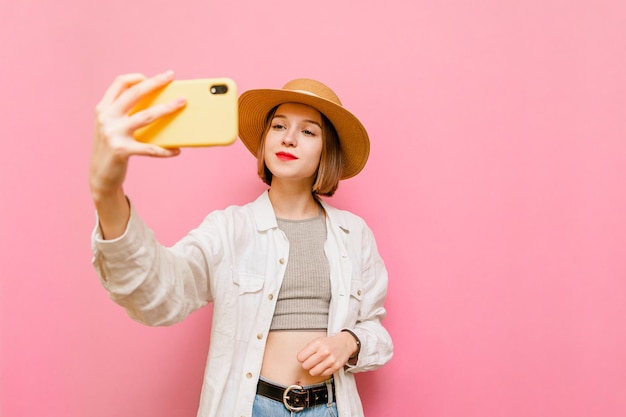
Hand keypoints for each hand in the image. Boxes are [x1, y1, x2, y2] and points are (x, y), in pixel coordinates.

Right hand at [90, 70, 185, 197]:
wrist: (100, 176)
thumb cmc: (113, 148)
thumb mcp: (112, 127)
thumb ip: (124, 113)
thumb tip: (157, 102)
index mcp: (103, 108)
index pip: (120, 83)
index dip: (137, 77)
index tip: (154, 78)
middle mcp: (106, 117)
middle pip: (135, 93)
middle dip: (155, 82)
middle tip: (171, 75)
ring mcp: (113, 133)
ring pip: (146, 116)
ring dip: (167, 108)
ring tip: (182, 103)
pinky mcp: (122, 150)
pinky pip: (150, 148)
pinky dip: (165, 150)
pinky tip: (176, 150)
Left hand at [296, 332, 358, 376]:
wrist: (345, 343)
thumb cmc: (329, 343)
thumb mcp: (317, 341)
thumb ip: (308, 349)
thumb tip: (300, 359)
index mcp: (318, 344)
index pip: (301, 357)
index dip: (301, 358)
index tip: (302, 358)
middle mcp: (324, 351)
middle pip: (306, 365)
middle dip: (306, 364)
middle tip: (309, 362)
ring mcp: (330, 360)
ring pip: (313, 372)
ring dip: (312, 370)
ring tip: (315, 365)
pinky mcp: (335, 367)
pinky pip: (322, 374)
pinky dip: (321, 372)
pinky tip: (322, 366)